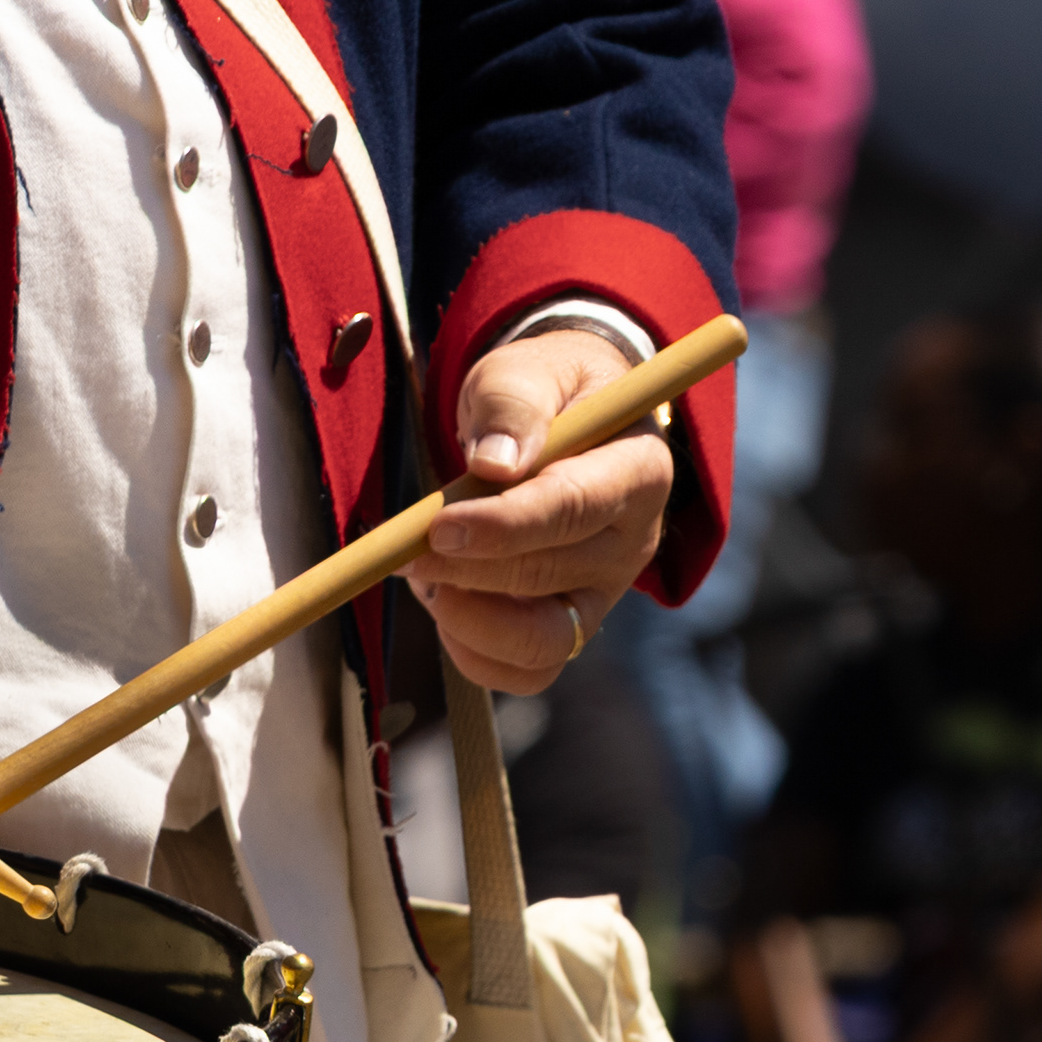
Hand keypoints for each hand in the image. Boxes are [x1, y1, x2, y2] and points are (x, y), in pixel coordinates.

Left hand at [405, 328, 676, 695]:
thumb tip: (494, 463)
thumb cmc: (545, 392)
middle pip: (547, 575)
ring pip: (541, 642)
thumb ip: (513, 403)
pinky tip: (445, 603)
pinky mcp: (571, 627)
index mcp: (638, 470)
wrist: (563, 421)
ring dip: (468, 618)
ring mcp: (603, 593)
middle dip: (464, 567)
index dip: (503, 525)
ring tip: (426, 574)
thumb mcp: (528, 369)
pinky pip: (526, 673)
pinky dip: (473, 652)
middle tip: (403, 550)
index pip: (574, 509)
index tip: (439, 528)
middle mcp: (632, 543)